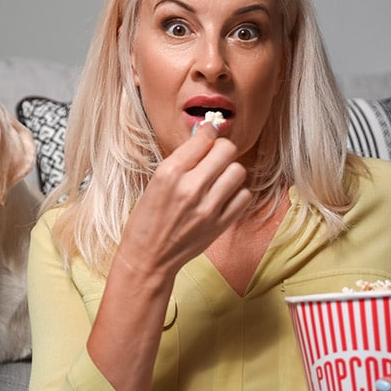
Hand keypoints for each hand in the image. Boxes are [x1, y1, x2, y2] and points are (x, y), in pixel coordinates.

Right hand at [117, 122, 250, 283]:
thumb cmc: (147, 218)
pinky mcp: (220, 224)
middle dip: (221, 149)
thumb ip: (183, 160)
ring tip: (218, 179)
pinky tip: (223, 197)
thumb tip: (206, 136)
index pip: (203, 138)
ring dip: (230, 171)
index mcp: (169, 173)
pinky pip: (244, 196)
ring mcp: (208, 208)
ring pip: (238, 171)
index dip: (208, 132)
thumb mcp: (156, 181)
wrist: (148, 258)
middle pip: (227, 150)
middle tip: (214, 157)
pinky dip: (237, 193)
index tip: (208, 134)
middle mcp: (191, 188)